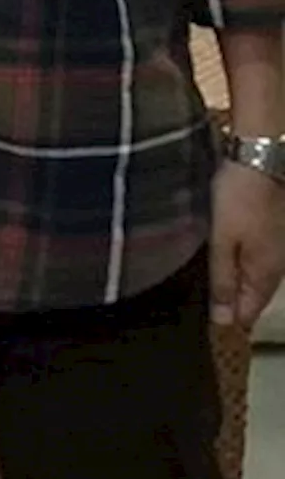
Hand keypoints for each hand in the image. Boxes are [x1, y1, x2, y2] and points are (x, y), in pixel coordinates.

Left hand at [210, 160, 284, 328]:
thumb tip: (224, 322)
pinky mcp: (274, 231)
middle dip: (229, 300)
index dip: (225, 321)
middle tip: (200, 297)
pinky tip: (224, 252)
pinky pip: (256, 257)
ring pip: (255, 276)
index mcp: (265, 276)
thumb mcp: (223, 241)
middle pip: (252, 297)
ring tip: (208, 274)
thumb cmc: (239, 198)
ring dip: (234, 279)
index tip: (202, 319)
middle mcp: (277, 267)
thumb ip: (223, 281)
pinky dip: (239, 259)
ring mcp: (277, 248)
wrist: (260, 156)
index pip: (248, 315)